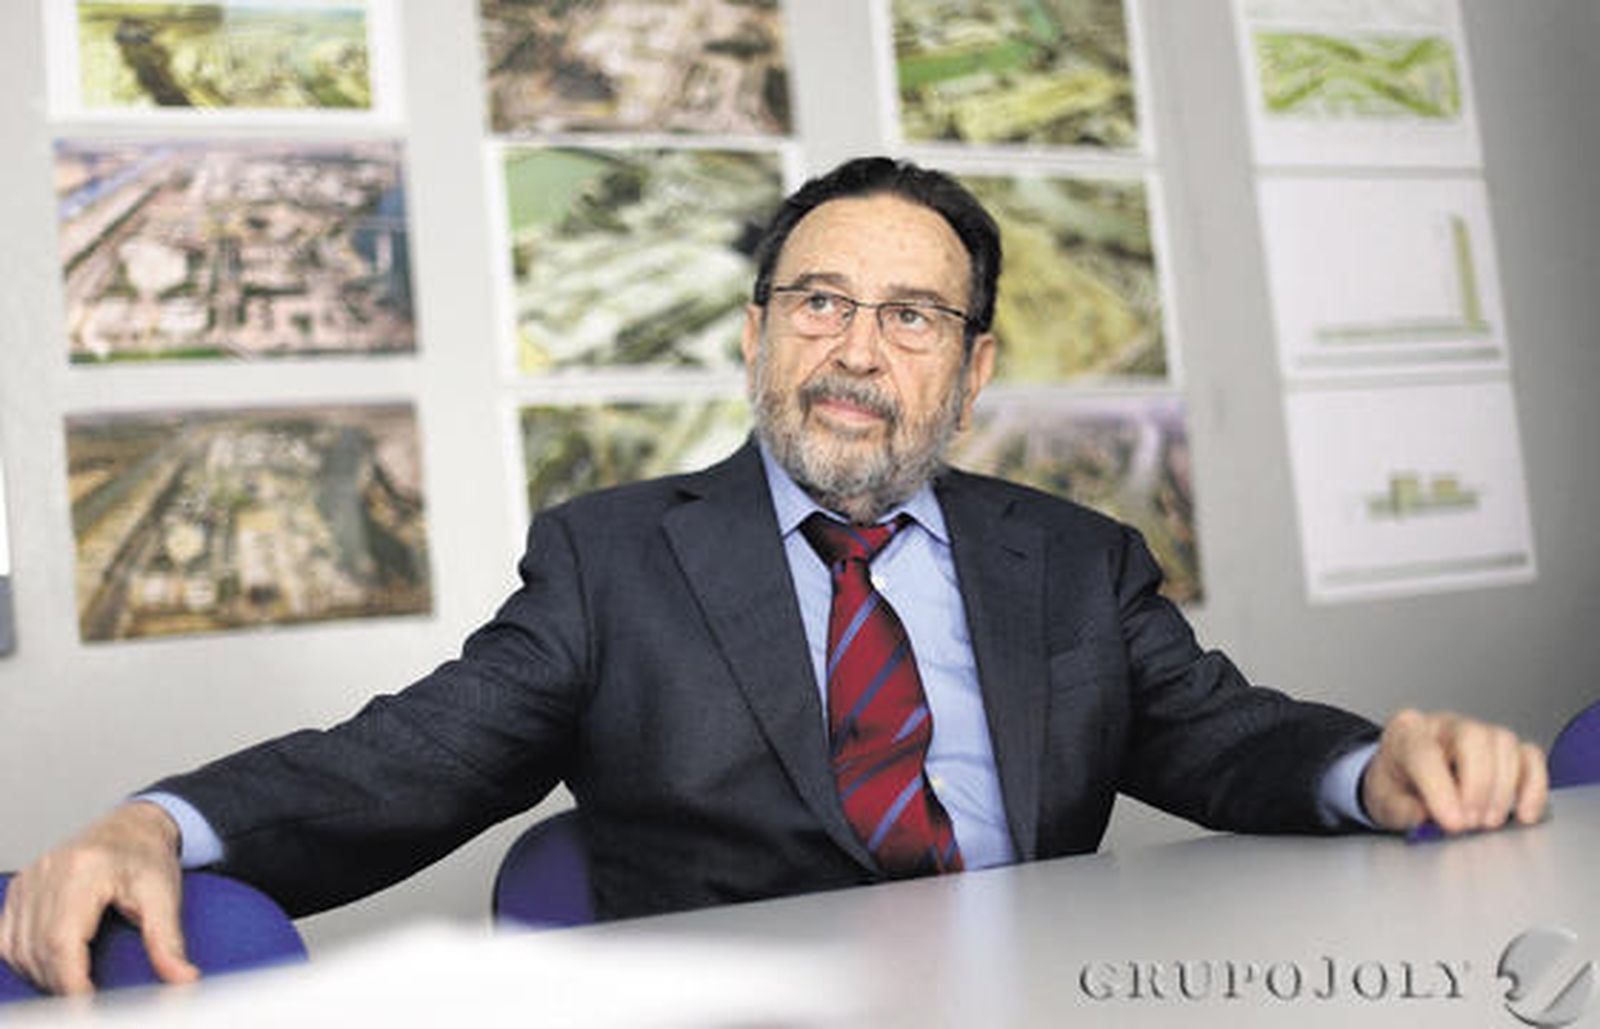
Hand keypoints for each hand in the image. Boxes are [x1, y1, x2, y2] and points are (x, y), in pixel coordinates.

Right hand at [0, 802, 198, 994]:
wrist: (134, 826)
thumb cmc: (148, 856)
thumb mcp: (165, 895)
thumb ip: (168, 940)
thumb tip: (182, 977)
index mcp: (84, 870)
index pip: (61, 940)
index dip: (70, 982)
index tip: (88, 1005)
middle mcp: (48, 871)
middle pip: (38, 949)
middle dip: (61, 983)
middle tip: (89, 998)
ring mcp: (30, 879)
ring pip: (18, 948)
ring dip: (43, 975)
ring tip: (77, 982)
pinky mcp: (20, 888)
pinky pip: (7, 938)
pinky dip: (26, 960)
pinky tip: (52, 966)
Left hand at [1362, 709, 1547, 834]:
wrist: (1401, 777)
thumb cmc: (1394, 785)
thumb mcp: (1383, 801)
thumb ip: (1402, 810)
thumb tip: (1427, 818)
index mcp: (1405, 734)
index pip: (1425, 752)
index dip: (1441, 790)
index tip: (1454, 824)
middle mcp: (1442, 725)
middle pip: (1472, 737)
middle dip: (1478, 785)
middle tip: (1473, 823)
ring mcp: (1476, 731)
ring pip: (1504, 743)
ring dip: (1504, 788)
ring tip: (1489, 822)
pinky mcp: (1503, 748)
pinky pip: (1530, 756)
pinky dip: (1534, 786)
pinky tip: (1524, 813)